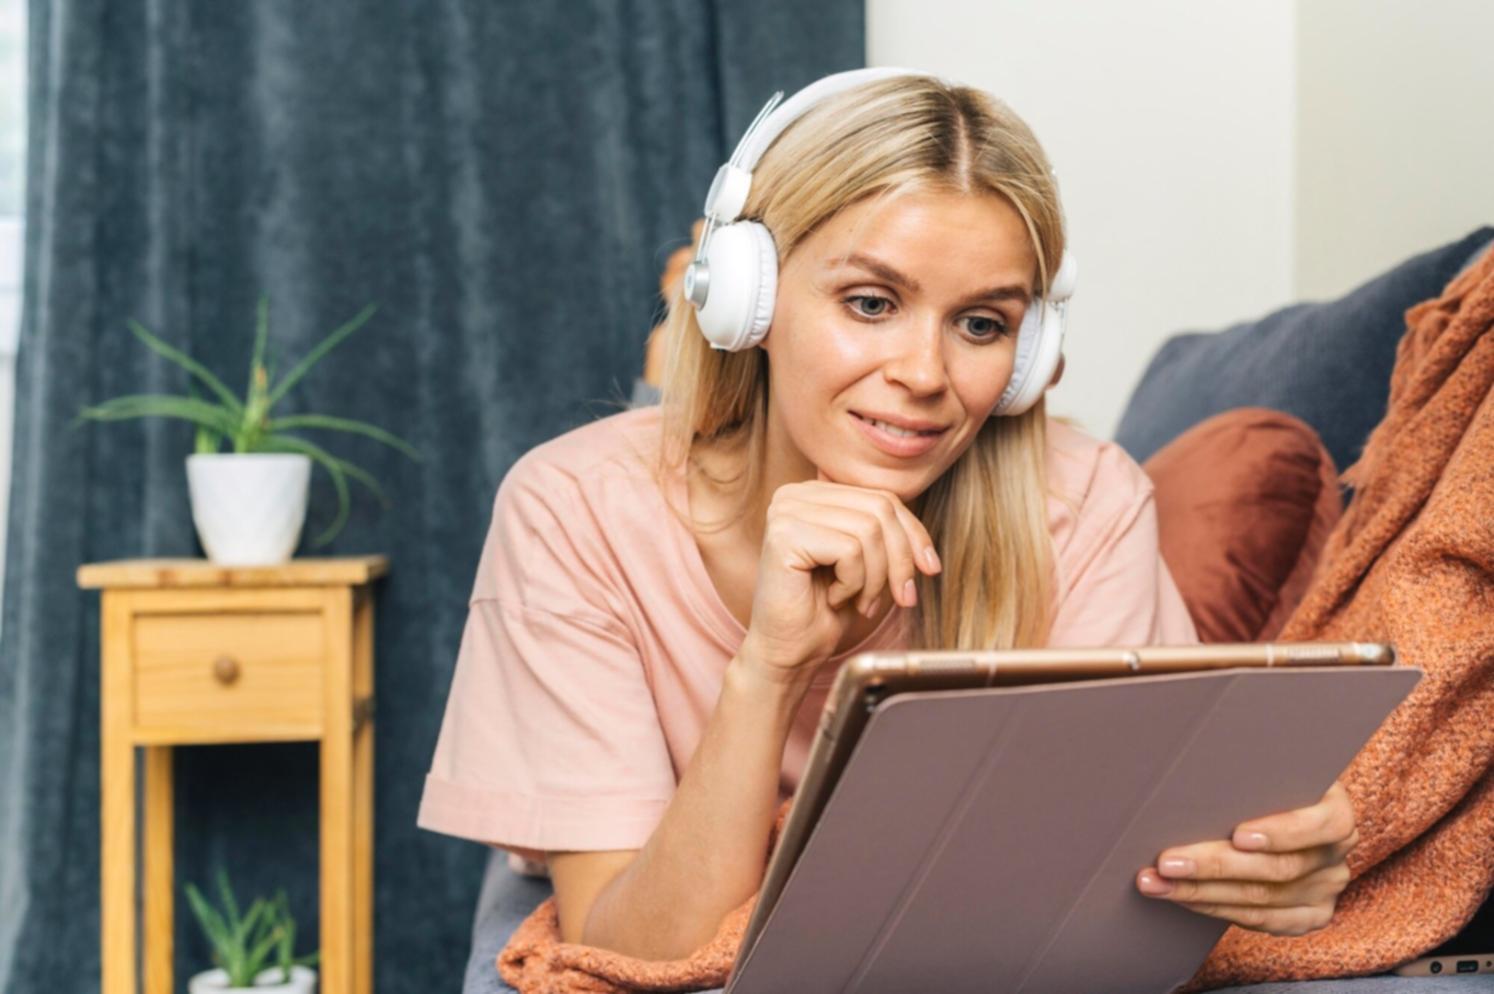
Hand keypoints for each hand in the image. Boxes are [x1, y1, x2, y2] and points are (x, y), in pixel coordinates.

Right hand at [739, 472, 940, 681]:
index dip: (914, 535)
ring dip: (875, 578)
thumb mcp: (866, 566)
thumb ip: (886, 536)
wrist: (788, 652)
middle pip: (879, 510)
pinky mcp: (784, 535)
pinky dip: (853, 583)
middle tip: (901, 597)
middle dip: (900, 559)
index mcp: (814, 494)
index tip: (930, 569)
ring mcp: (786, 512)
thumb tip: (926, 545)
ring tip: (859, 602)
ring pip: (869, 530)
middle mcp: (795, 494)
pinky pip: (849, 550)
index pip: (882, 499)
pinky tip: (833, 599)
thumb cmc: (823, 612)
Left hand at [1135, 780, 1358, 936]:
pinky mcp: (1310, 915)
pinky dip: (1215, 908)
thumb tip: (1195, 766)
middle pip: (1279, 869)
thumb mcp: (1267, 766)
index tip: (1238, 835)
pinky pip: (1260, 921)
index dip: (1281, 833)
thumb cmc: (1264, 779)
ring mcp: (1325, 889)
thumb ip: (1249, 770)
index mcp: (1336, 811)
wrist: (1281, 807)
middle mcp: (1335, 855)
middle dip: (1215, 866)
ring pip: (1262, 901)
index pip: (1322, 825)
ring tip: (1156, 883)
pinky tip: (1182, 898)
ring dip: (1201, 892)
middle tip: (1166, 862)